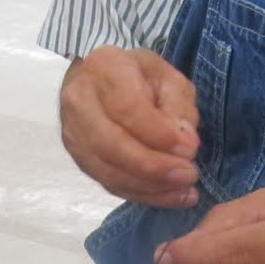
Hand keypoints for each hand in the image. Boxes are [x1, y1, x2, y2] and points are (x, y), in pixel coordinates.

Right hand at [59, 46, 201, 207]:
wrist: (98, 80)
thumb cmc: (138, 76)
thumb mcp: (167, 76)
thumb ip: (178, 105)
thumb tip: (184, 142)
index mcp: (103, 68)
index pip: (127, 108)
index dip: (160, 134)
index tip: (190, 148)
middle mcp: (80, 101)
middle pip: (112, 145)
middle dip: (154, 166)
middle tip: (189, 174)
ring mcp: (74, 134)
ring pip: (108, 171)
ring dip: (151, 187)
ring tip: (185, 190)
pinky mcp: (79, 159)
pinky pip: (109, 184)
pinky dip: (142, 195)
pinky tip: (170, 196)